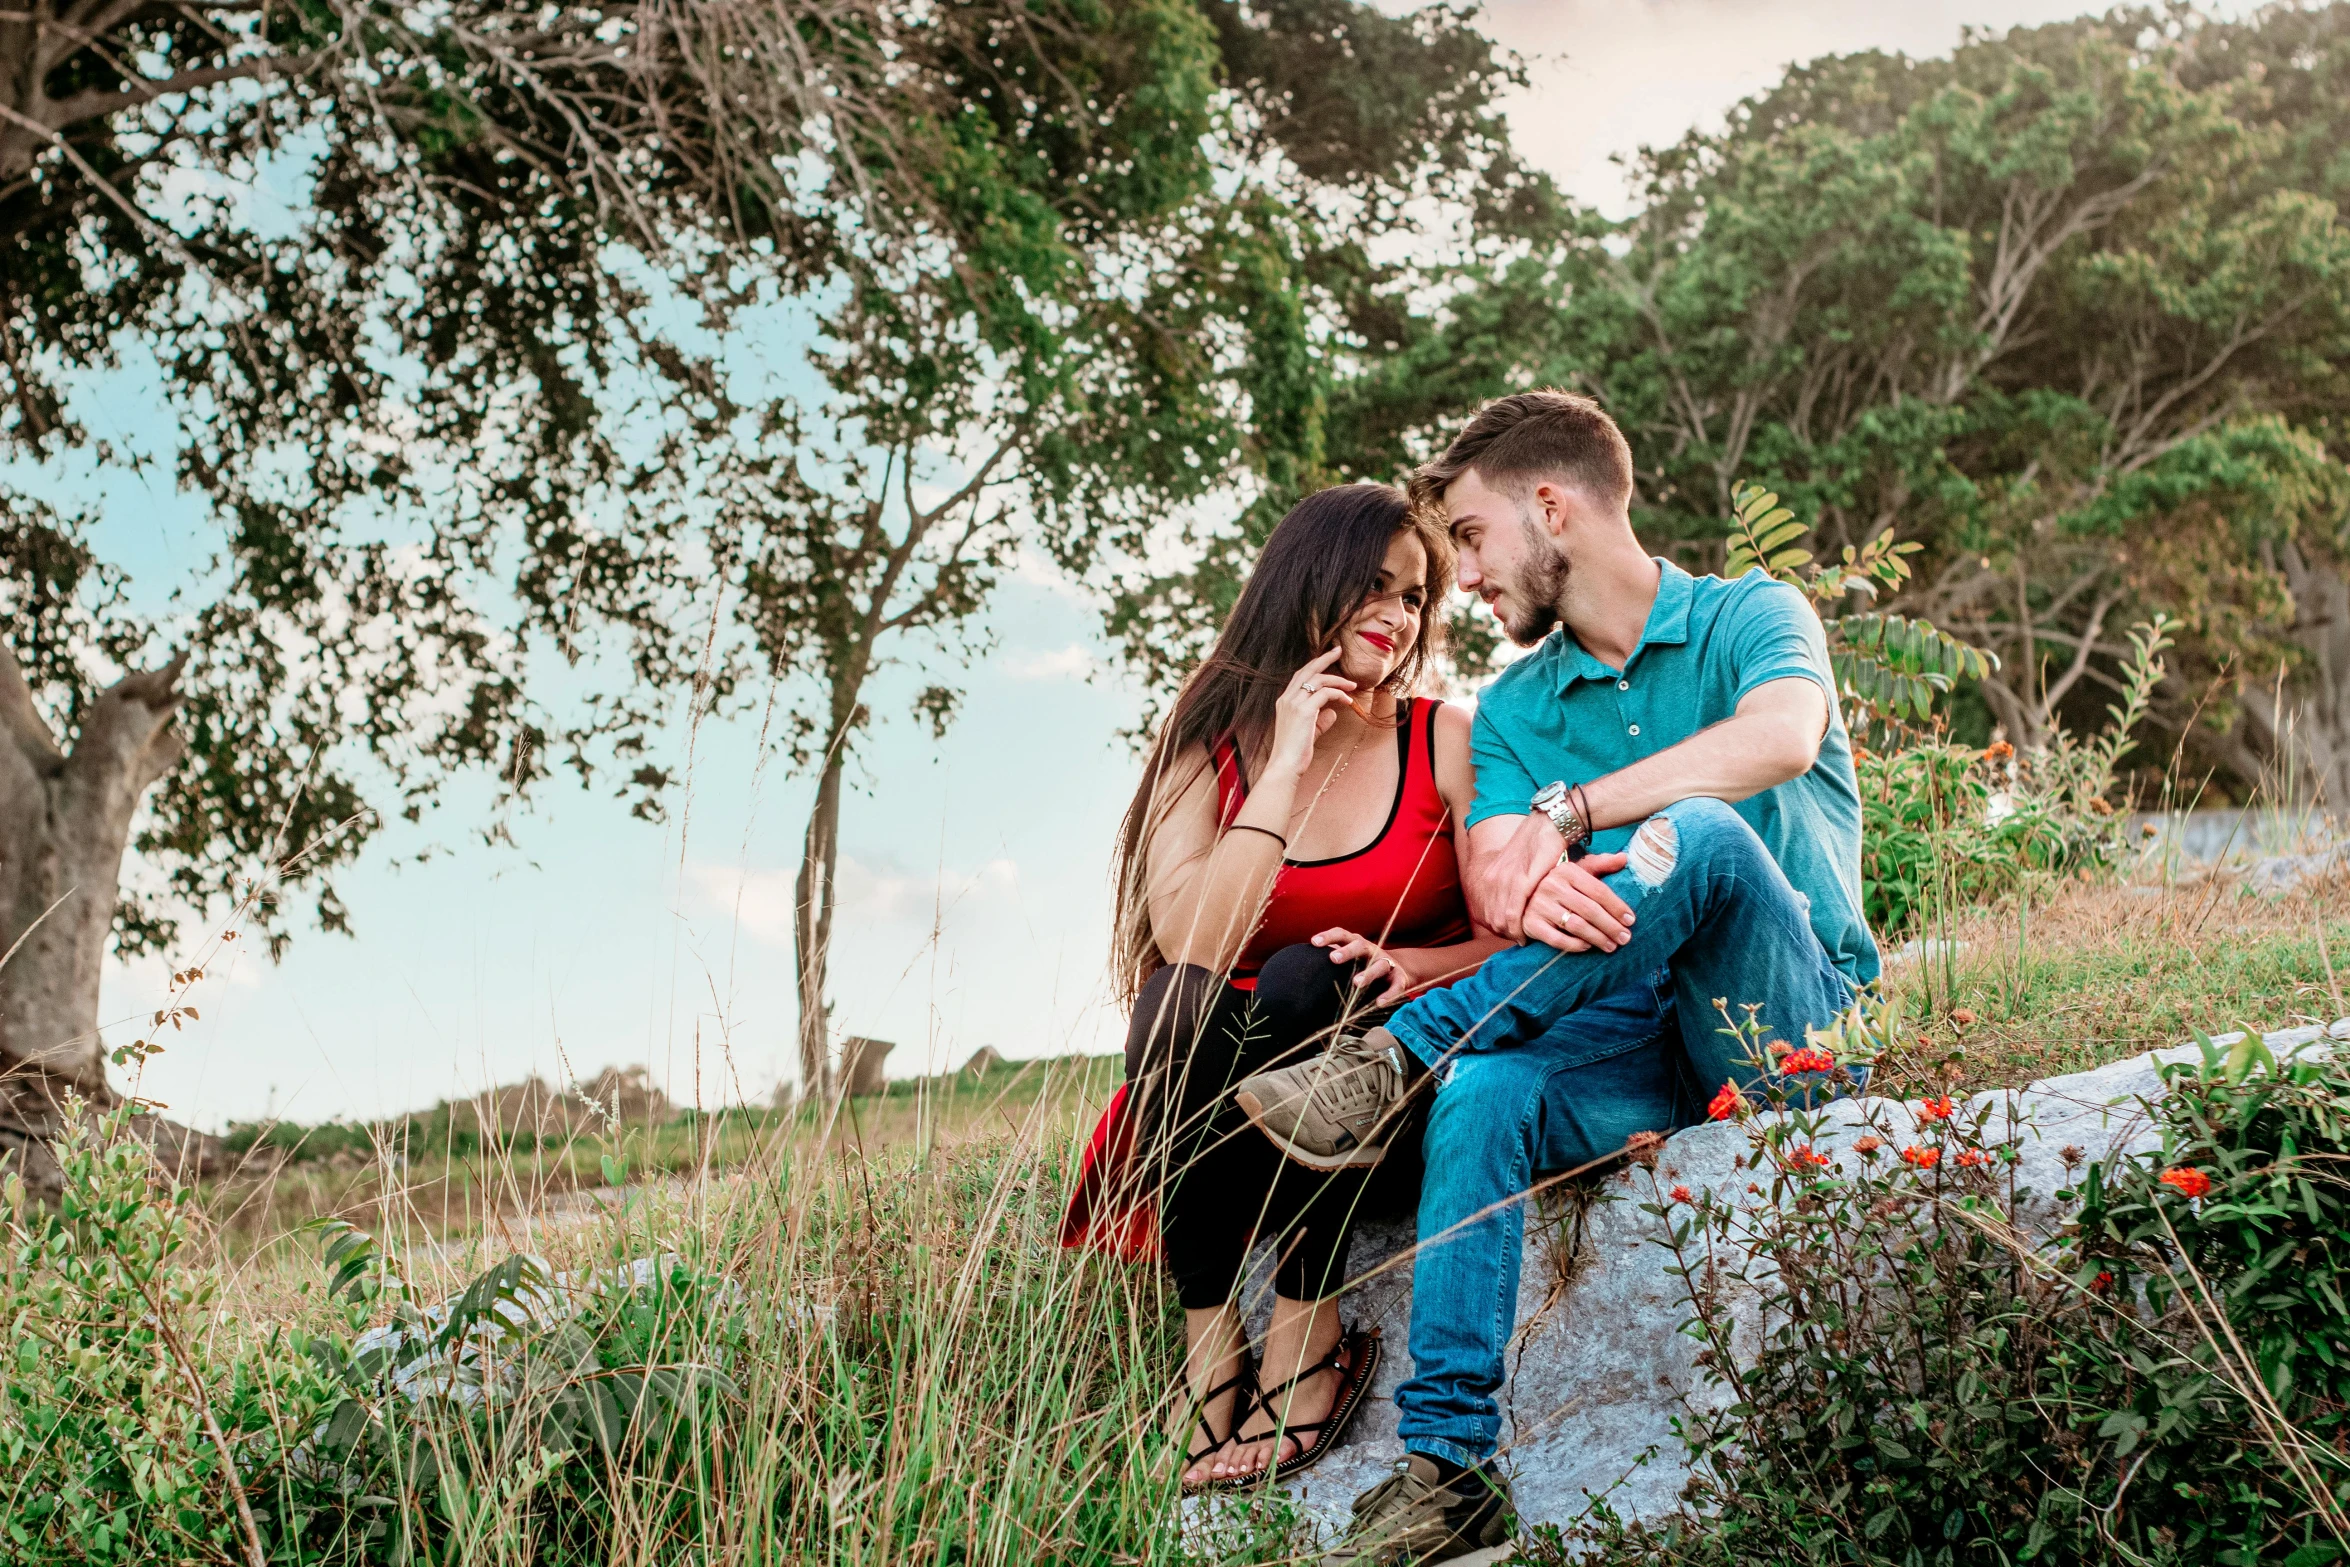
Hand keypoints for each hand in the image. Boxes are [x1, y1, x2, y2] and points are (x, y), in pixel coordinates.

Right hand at [1265, 648, 1356, 780]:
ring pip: (1319, 680)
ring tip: (1352, 685)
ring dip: (1338, 680)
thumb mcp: (1309, 732)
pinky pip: (1325, 693)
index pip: (1300, 676)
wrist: (1284, 766)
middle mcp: (1287, 699)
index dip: (1315, 665)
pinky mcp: (1304, 711)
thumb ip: (1320, 720)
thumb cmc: (1295, 753)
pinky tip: (1347, 701)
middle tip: (1339, 650)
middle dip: (1325, 658)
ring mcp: (1294, 703)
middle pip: (1307, 670)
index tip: (1329, 657)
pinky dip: (1339, 694)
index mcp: (1284, 701)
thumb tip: (1333, 712)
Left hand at [1312, 927, 1416, 1005]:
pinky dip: (1389, 994)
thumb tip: (1302, 968)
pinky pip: (1395, 986)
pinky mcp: (1400, 978)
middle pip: (1360, 946)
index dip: (1328, 936)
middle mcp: (1372, 950)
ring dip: (1368, 973)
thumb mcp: (1351, 959)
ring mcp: (1388, 963)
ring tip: (1357, 983)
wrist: (1400, 970)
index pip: (1342, 934)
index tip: (1314, 942)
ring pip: (1380, 965)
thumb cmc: (1365, 965)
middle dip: (1347, 951)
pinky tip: (1379, 1003)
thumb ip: (1333, 959)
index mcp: (1357, 943)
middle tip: (1333, 958)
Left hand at [1474, 813, 1568, 938]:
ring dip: (1514, 934)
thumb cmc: (1537, 849)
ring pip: (1502, 920)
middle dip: (1506, 934)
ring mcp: (1505, 881)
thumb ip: (1512, 887)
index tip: (1514, 936)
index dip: (1499, 929)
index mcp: (1489, 876)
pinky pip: (1514, 913)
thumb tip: (1515, 906)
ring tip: (1527, 940)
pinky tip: (1527, 936)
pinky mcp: (1521, 882)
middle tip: (1522, 941)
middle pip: (1492, 920)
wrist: (1547, 826)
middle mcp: (1492, 880)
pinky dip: (1520, 928)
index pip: (1487, 913)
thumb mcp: (1517, 868)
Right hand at [1520, 853, 1633, 953]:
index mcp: (1566, 871)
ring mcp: (1539, 905)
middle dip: (1611, 926)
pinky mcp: (1530, 923)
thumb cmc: (1557, 885)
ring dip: (1597, 938)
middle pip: (1590, 910)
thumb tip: (1624, 858)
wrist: (1520, 896)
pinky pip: (1556, 939)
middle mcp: (1551, 885)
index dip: (1617, 907)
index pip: (1599, 891)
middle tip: (1625, 938)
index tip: (1631, 920)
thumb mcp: (1576, 871)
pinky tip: (1587, 947)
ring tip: (1611, 946)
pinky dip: (1574, 945)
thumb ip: (1600, 865)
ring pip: (1576, 925)